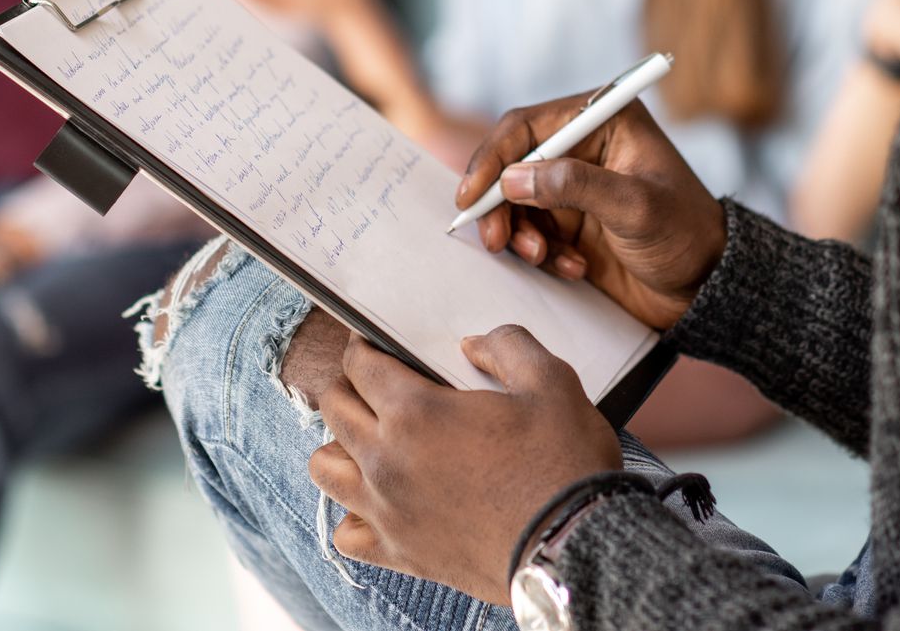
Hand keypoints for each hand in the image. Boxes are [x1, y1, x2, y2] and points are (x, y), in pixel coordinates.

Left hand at [309, 326, 621, 604]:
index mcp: (416, 412)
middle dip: (350, 387)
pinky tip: (380, 502)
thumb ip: (507, 346)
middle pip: (334, 409)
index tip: (374, 345)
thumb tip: (474, 345)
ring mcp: (387, 510)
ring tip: (371, 441)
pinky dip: (354, 514)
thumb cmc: (563, 464)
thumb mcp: (550, 382)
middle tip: (377, 385)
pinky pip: (346, 534)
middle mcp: (387, 460)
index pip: (360, 366)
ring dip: (340, 447)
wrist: (575, 544)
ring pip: (324, 468)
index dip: (364, 347)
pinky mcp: (399, 553)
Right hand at [462, 97, 725, 330]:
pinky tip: (573, 268)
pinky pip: (531, 233)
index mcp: (604, 120)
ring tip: (545, 258)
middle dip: (499, 204)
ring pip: (515, 203)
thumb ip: (575, 187)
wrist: (705, 289)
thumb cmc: (686, 236)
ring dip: (520, 234)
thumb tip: (514, 178)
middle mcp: (584, 147)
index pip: (527, 126)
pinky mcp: (570, 222)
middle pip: (511, 164)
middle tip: (495, 239)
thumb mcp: (636, 208)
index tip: (473, 195)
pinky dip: (541, 254)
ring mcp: (574, 187)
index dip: (492, 157)